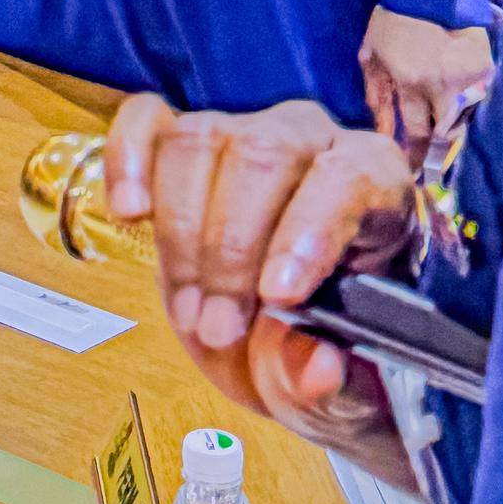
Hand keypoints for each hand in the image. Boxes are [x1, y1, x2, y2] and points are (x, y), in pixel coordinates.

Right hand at [104, 92, 415, 471]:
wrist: (284, 333)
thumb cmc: (326, 341)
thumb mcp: (340, 384)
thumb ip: (331, 378)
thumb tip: (317, 366)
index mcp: (375, 181)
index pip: (347, 179)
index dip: (308, 232)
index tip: (278, 296)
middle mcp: (311, 137)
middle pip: (262, 156)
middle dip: (229, 250)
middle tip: (216, 328)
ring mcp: (241, 128)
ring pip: (200, 141)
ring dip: (180, 233)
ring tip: (188, 311)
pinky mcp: (180, 135)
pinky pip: (146, 119)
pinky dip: (127, 159)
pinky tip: (128, 212)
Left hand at [359, 7, 491, 162]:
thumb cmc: (392, 20)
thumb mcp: (371, 55)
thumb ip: (376, 94)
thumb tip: (380, 128)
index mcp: (411, 83)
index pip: (417, 134)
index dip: (417, 157)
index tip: (416, 172)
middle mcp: (442, 86)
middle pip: (447, 134)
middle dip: (440, 147)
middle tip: (434, 153)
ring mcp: (468, 78)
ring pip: (465, 119)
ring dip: (454, 124)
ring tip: (445, 121)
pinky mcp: (486, 68)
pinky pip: (479, 97)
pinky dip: (469, 101)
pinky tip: (459, 94)